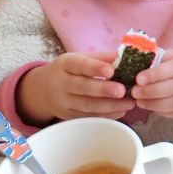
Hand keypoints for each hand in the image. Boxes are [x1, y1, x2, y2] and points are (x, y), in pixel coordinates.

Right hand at [16, 52, 135, 124]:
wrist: (43, 89)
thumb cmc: (70, 70)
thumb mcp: (81, 58)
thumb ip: (102, 58)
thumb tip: (126, 57)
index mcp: (65, 64)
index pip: (79, 65)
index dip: (95, 68)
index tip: (111, 71)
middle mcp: (61, 83)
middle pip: (83, 87)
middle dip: (104, 90)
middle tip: (123, 90)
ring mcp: (63, 102)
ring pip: (87, 105)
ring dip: (110, 105)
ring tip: (129, 103)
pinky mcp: (68, 116)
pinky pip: (88, 116)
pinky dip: (106, 115)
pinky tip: (121, 110)